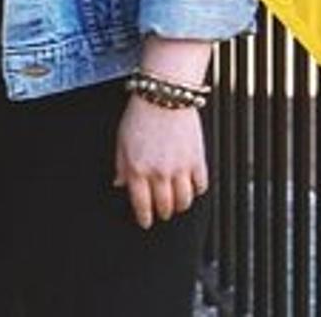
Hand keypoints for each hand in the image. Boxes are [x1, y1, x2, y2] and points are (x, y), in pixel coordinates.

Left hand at [113, 94, 207, 227]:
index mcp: (137, 168)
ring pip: (184, 201)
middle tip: (161, 212)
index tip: (145, 222)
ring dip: (179, 205)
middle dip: (162, 212)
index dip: (143, 217)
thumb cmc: (140, 115)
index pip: (141, 203)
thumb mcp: (121, 140)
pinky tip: (191, 188)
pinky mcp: (198, 161)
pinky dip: (196, 191)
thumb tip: (120, 184)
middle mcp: (159, 173)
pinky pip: (200, 186)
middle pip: (165, 206)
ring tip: (176, 204)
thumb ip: (121, 165)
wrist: (164, 97)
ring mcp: (181, 168)